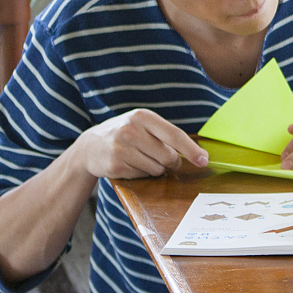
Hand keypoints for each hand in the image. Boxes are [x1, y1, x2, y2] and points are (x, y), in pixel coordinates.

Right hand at [73, 109, 208, 180]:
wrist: (89, 146)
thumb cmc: (125, 134)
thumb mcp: (141, 124)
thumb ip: (165, 134)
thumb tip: (195, 154)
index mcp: (142, 116)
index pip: (174, 135)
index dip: (191, 149)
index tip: (203, 160)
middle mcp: (131, 130)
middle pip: (168, 156)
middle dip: (171, 162)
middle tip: (162, 159)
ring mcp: (121, 148)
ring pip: (156, 169)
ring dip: (155, 169)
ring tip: (140, 158)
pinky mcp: (115, 165)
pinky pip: (142, 176)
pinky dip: (141, 174)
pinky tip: (129, 164)